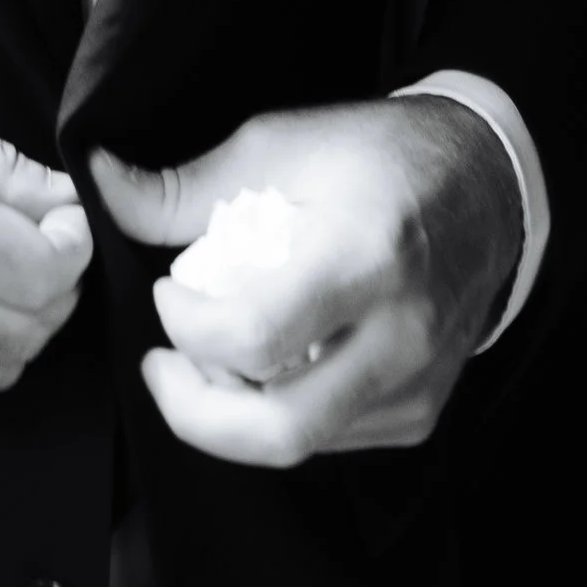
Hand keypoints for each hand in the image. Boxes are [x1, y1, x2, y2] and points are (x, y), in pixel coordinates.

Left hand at [90, 97, 520, 468]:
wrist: (484, 187)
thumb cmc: (378, 158)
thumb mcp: (278, 145)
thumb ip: (185, 186)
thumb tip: (102, 187)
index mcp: (364, 255)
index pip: (256, 336)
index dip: (189, 327)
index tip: (170, 292)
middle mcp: (399, 332)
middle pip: (280, 428)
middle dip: (196, 411)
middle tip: (163, 368)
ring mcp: (415, 382)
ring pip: (302, 442)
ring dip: (234, 412)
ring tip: (211, 356)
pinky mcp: (420, 411)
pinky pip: (331, 440)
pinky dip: (280, 412)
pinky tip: (264, 368)